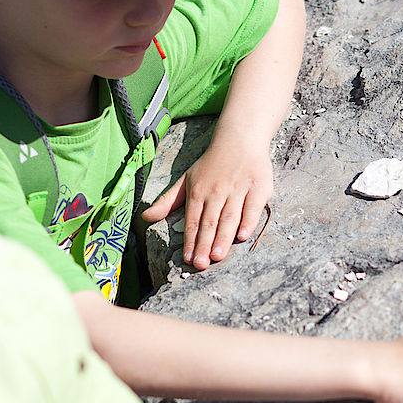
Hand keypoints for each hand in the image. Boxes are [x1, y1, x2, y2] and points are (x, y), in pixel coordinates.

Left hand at [141, 137, 272, 270]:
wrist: (240, 138)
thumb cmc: (212, 164)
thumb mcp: (186, 179)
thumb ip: (168, 201)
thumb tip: (145, 217)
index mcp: (197, 191)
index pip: (192, 220)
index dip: (190, 241)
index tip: (188, 259)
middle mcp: (216, 191)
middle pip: (209, 222)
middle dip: (204, 244)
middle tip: (201, 264)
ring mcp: (238, 189)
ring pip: (229, 217)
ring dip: (222, 237)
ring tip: (217, 256)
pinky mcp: (258, 187)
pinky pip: (252, 207)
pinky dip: (248, 221)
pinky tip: (242, 236)